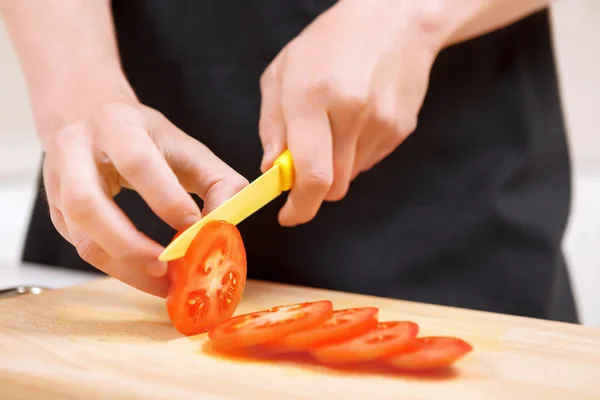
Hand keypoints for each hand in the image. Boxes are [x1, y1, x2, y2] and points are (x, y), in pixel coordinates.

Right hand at [42, 99, 247, 296]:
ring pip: (80, 235)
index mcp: (117, 126)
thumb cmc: (145, 138)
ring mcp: (58, 184)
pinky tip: (145, 276)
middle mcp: (76, 151)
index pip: (137, 161)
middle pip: (87, 204)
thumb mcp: (186, 146)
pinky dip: (116, 268)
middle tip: (166, 269)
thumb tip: (224, 222)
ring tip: (161, 282)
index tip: (193, 225)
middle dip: (130, 245)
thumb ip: (217, 180)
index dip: (165, 197)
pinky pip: (82, 247)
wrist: (91, 119)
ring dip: (123, 266)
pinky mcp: (56, 211)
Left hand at [258, 0, 452, 225]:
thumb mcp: (282, 73)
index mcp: (313, 96)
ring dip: (334, 166)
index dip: (299, 207)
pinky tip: (354, 120)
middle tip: (303, 163)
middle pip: (333, 187)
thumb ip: (272, 125)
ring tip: (333, 125)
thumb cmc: (328, 43)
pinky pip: (369, 161)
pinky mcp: (400, 130)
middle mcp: (352, 113)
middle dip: (313, 188)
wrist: (393, 21)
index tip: (288, 215)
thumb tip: (273, 169)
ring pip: (350, 177)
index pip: (312, 175)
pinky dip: (354, 153)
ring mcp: (381, 124)